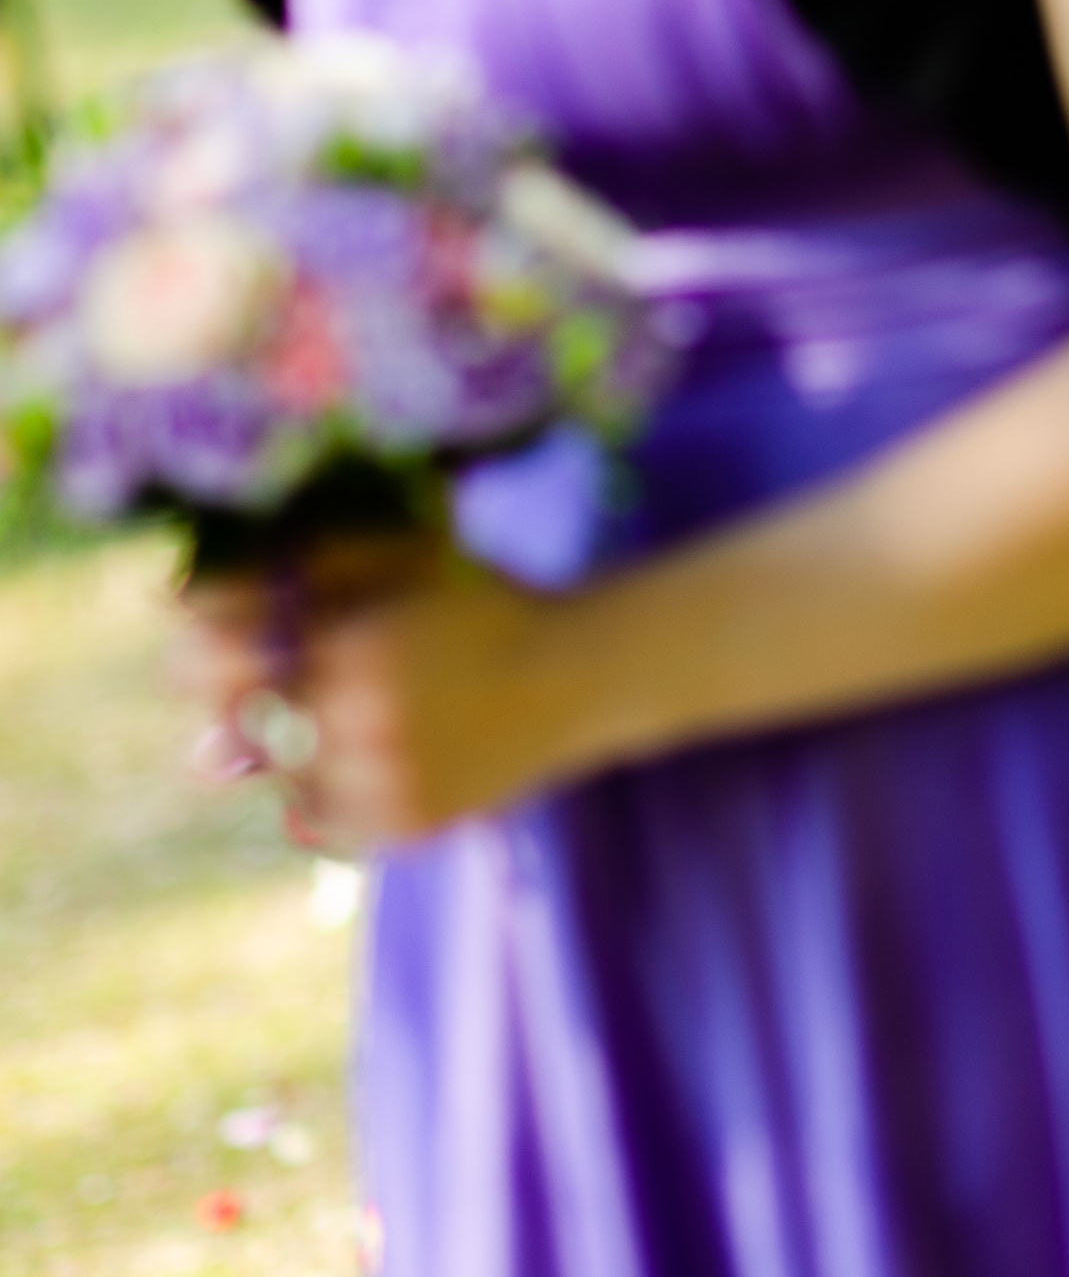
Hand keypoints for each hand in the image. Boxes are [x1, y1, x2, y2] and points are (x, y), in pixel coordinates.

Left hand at [178, 539, 555, 848]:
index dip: (207, 649)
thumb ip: (291, 569)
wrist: (583, 674)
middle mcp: (360, 723)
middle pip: (236, 725)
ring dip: (297, 746)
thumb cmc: (478, 599)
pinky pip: (323, 815)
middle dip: (253, 698)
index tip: (235, 640)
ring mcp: (382, 784)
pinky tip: (388, 748)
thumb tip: (173, 605)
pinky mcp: (404, 827)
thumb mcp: (395, 553)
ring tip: (363, 713)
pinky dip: (335, 786)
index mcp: (352, 646)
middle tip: (312, 676)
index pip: (207, 664)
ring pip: (278, 775)